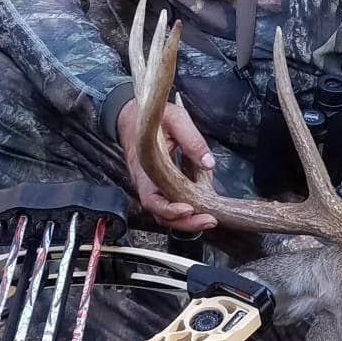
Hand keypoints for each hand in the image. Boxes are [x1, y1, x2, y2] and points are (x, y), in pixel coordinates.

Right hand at [117, 98, 219, 231]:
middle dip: (184, 222)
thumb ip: (192, 140)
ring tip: (209, 219)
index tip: (189, 209)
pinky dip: (185, 211)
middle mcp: (146, 183)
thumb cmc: (152, 118)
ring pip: (165, 213)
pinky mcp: (159, 187)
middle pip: (161, 213)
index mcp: (145, 168)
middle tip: (209, 220)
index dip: (169, 209)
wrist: (132, 118)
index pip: (153, 199)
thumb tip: (208, 163)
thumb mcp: (175, 119)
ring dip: (186, 220)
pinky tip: (202, 208)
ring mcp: (152, 187)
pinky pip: (170, 203)